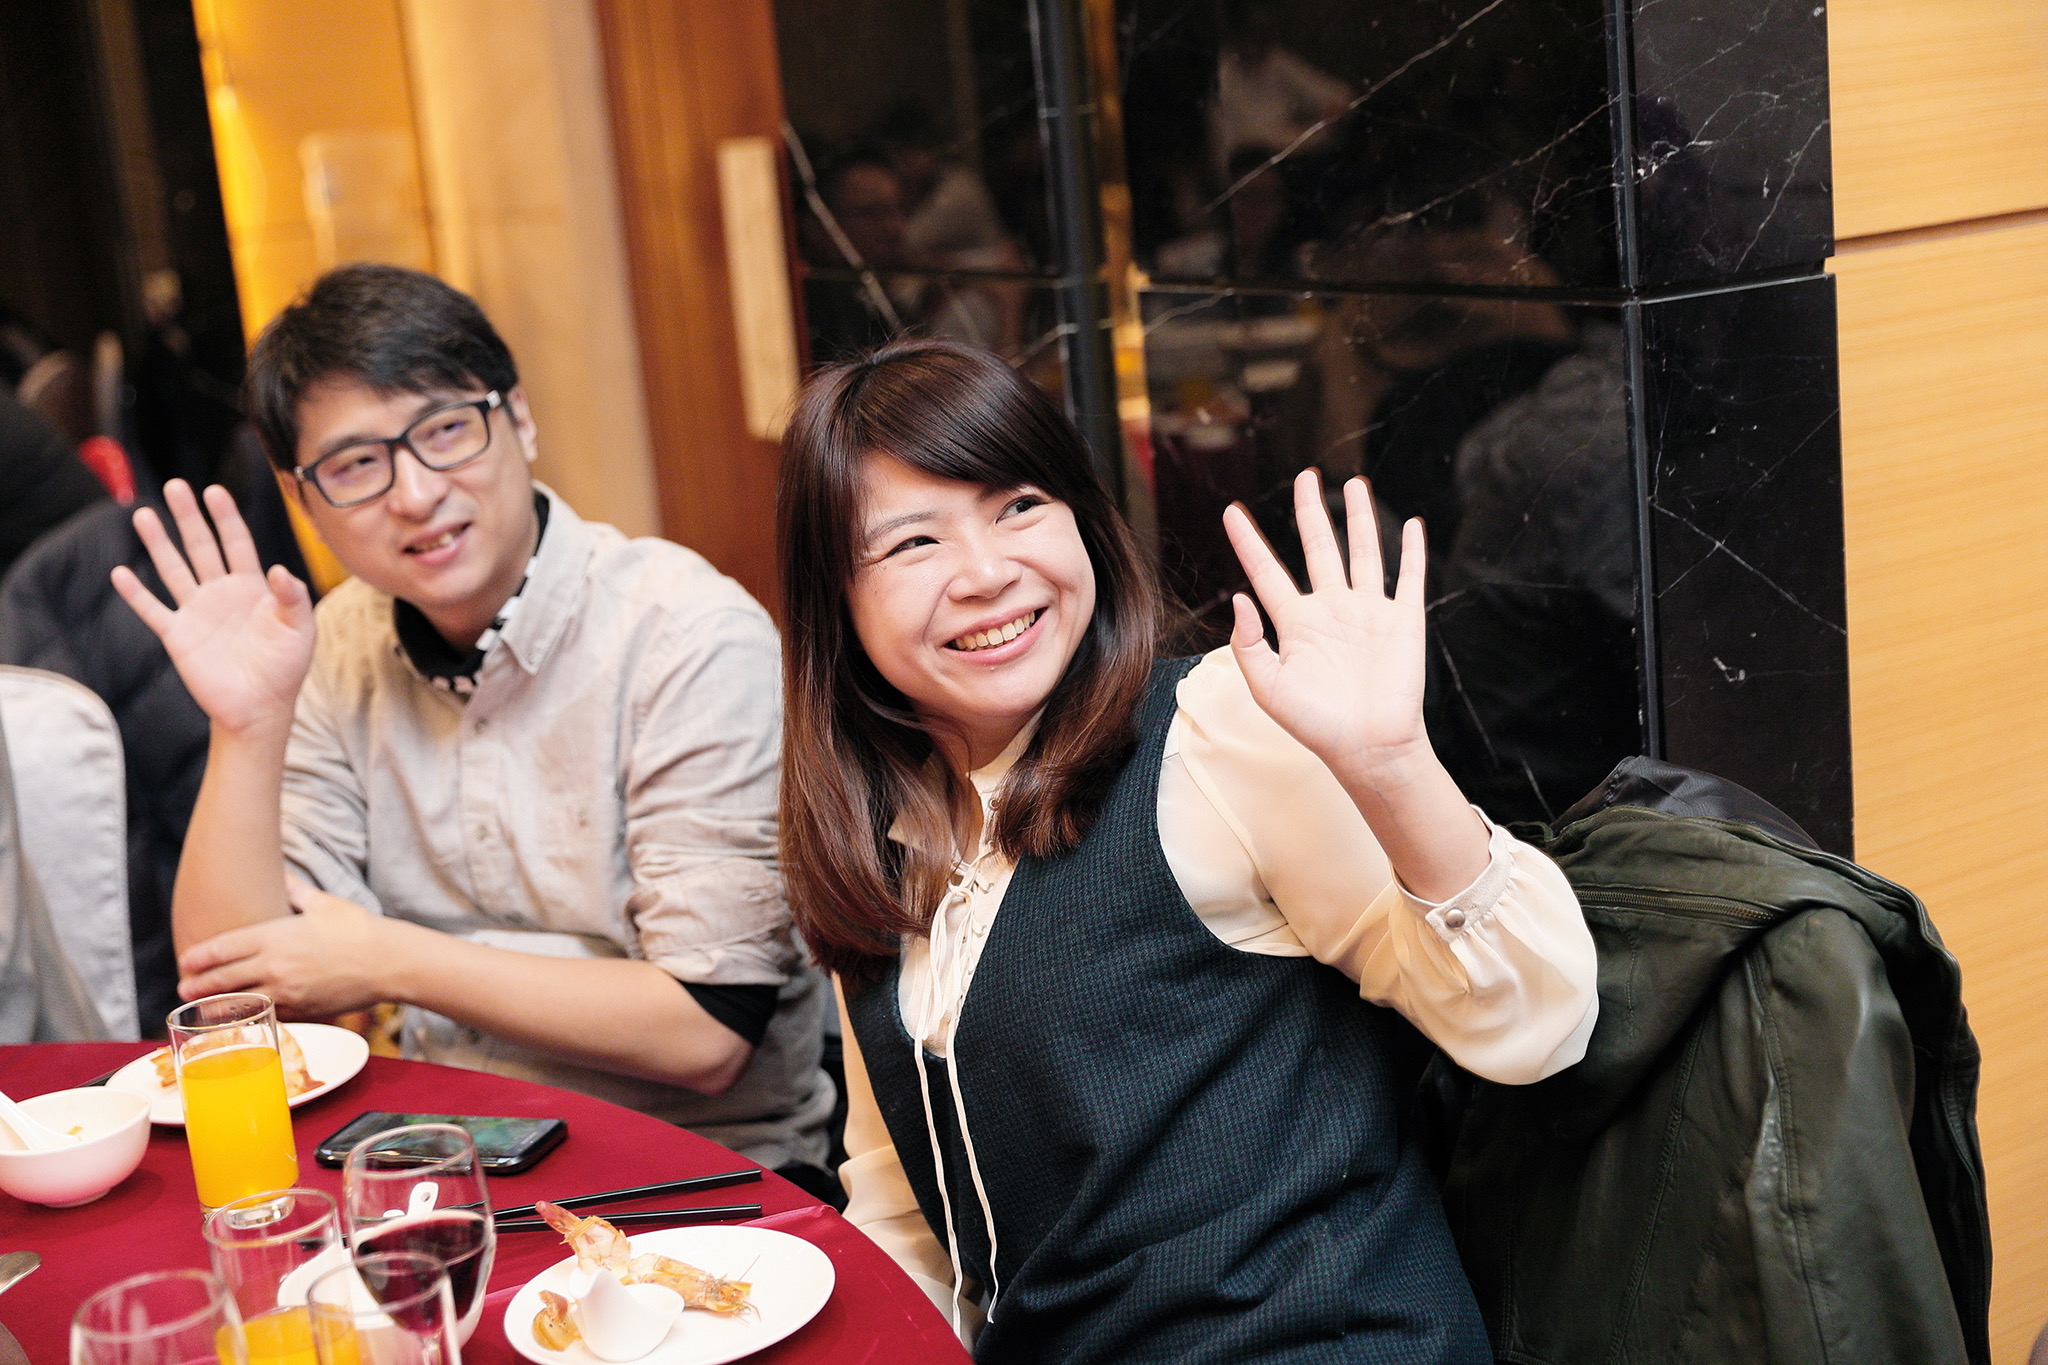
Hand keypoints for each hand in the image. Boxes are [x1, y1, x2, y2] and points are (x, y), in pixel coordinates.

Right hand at [111, 480, 314, 736]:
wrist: (260, 707)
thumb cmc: (285, 667)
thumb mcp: (300, 629)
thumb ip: (292, 598)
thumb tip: (278, 569)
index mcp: (252, 587)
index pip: (237, 543)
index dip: (226, 518)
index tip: (214, 491)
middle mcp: (221, 593)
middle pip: (201, 547)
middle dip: (189, 517)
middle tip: (176, 487)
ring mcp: (198, 612)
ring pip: (173, 570)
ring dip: (159, 543)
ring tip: (144, 515)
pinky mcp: (178, 636)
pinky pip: (153, 610)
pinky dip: (137, 593)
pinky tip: (121, 572)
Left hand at [176, 878, 399, 1017]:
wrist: (388, 962)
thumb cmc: (358, 929)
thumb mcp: (324, 904)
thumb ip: (295, 891)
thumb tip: (280, 874)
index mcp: (274, 936)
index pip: (221, 949)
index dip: (197, 957)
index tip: (185, 961)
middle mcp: (274, 966)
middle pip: (221, 981)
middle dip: (197, 987)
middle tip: (183, 990)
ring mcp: (286, 992)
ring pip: (237, 1005)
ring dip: (215, 1009)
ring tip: (201, 1010)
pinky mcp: (301, 1011)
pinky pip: (265, 1016)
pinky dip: (248, 1018)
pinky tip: (239, 1019)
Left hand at [1223, 471, 1430, 781]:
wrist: (1369, 747)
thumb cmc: (1316, 725)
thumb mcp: (1268, 688)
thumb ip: (1249, 643)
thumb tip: (1239, 597)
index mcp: (1295, 624)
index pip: (1266, 572)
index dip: (1248, 541)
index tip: (1230, 511)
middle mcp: (1330, 611)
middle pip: (1318, 548)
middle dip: (1310, 512)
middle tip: (1304, 477)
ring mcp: (1368, 612)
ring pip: (1362, 552)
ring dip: (1359, 518)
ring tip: (1352, 484)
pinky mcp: (1403, 620)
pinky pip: (1408, 578)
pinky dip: (1410, 551)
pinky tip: (1410, 524)